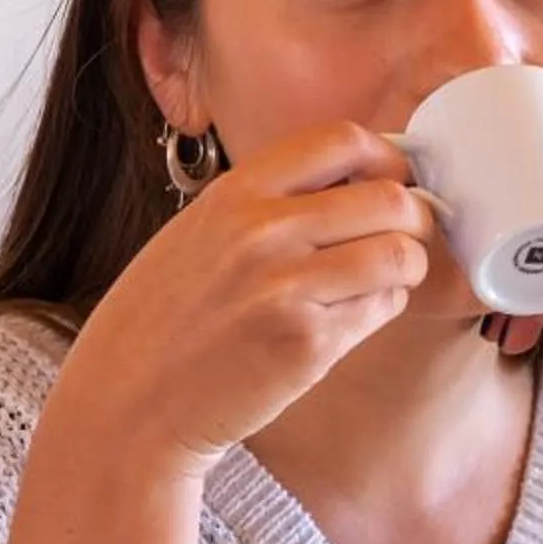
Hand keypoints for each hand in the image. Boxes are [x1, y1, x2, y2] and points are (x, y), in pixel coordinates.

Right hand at [57, 122, 432, 474]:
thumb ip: (265, 204)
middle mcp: (262, 233)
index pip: (342, 141)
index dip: (385, 158)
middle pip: (389, 198)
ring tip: (384, 280)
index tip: (393, 179)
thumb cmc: (163, 320)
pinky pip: (383, 308)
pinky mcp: (309, 345)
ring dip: (407, 267)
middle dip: (415, 217)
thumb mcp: (199, 234)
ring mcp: (286, 289)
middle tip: (408, 236)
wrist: (127, 402)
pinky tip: (353, 318)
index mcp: (234, 194)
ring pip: (400, 254)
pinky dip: (383, 308)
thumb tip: (351, 182)